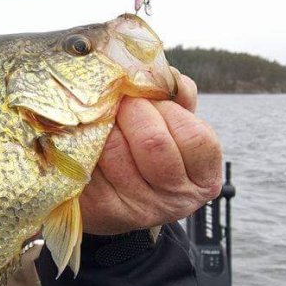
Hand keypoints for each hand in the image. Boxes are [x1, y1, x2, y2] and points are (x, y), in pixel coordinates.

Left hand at [79, 71, 222, 234]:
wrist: (109, 193)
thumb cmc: (145, 148)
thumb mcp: (171, 124)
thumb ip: (177, 98)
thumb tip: (168, 76)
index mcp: (203, 178)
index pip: (195, 137)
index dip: (169, 108)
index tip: (150, 99)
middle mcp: (176, 200)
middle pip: (153, 142)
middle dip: (133, 111)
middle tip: (121, 103)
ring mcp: (140, 209)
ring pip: (115, 150)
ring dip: (105, 124)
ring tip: (103, 117)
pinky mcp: (103, 209)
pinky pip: (88, 162)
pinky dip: (82, 141)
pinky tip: (84, 137)